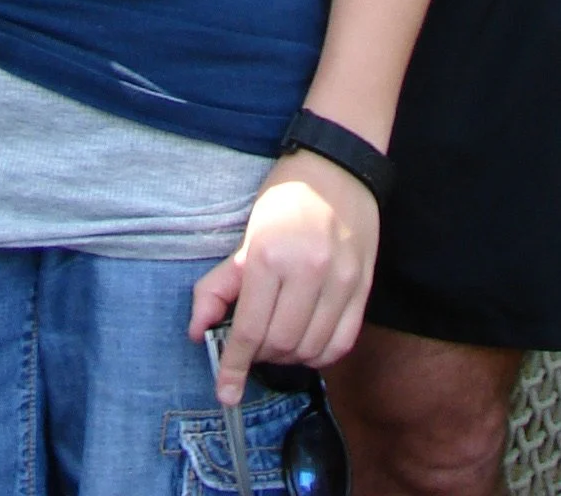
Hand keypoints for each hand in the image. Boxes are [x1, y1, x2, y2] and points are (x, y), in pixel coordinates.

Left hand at [188, 153, 377, 404]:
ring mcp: (340, 280)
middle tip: (255, 342)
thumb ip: (219, 286)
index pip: (249, 328)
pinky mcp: (363, 287)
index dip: (235, 366)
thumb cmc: (285, 200)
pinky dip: (320, 354)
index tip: (226, 392)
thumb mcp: (245, 236)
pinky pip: (341, 344)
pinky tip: (307, 340)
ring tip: (280, 337)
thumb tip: (197, 331)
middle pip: (279, 344)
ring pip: (310, 349)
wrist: (337, 168)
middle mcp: (307, 269)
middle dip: (261, 354)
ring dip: (290, 356)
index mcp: (269, 254)